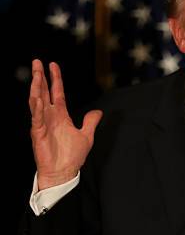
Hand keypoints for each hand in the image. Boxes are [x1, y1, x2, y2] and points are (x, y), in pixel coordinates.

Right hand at [29, 59, 102, 189]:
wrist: (63, 172)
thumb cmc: (71, 156)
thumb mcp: (86, 136)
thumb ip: (90, 122)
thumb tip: (98, 112)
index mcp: (60, 115)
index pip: (57, 92)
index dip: (55, 79)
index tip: (52, 65)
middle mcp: (50, 117)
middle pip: (43, 92)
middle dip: (41, 77)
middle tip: (37, 62)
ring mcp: (43, 124)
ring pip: (37, 101)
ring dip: (36, 88)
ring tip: (36, 74)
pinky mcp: (38, 133)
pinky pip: (36, 118)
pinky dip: (36, 108)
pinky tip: (36, 97)